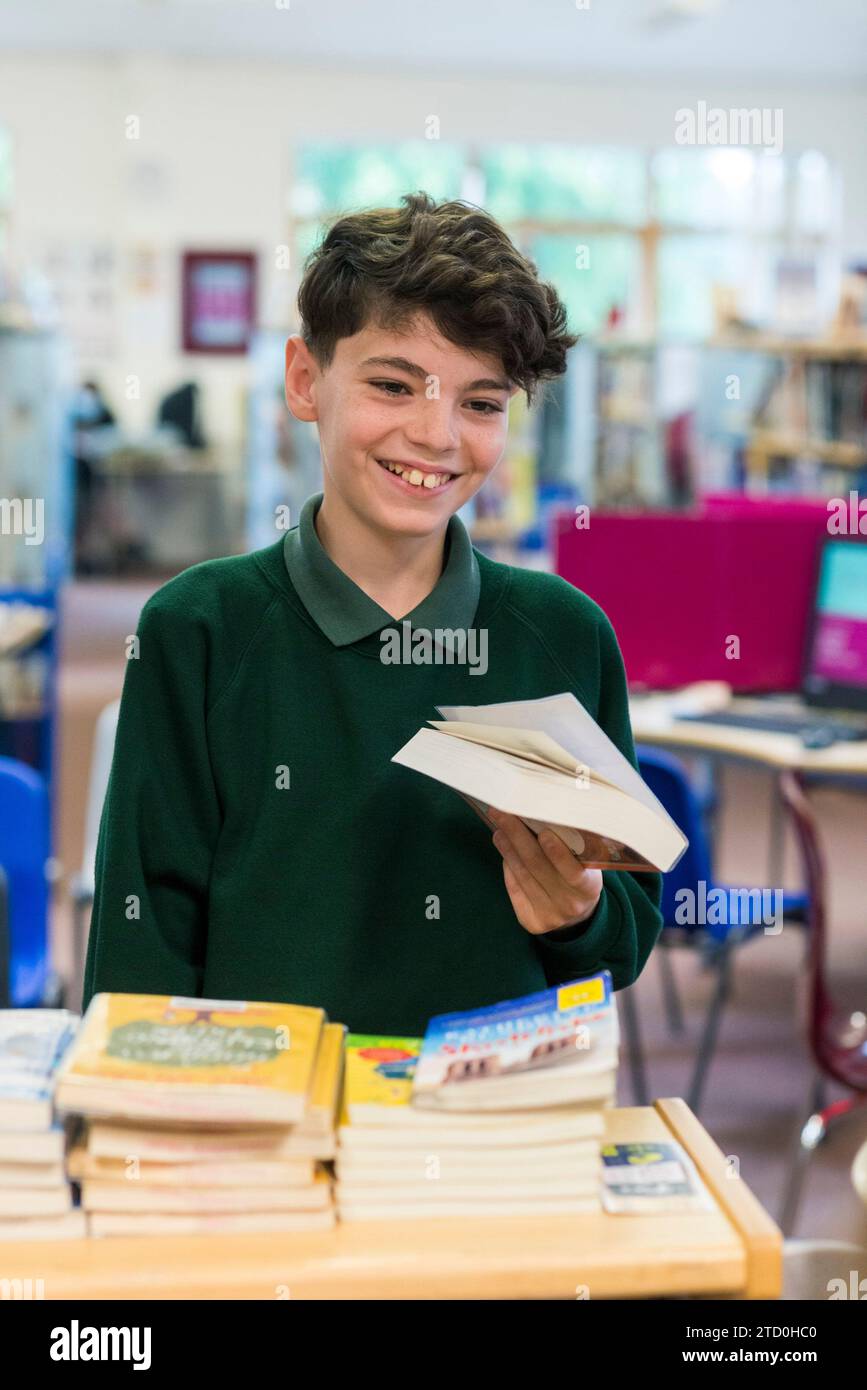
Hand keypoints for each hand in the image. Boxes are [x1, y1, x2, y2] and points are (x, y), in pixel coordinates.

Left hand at [488, 809, 602, 936]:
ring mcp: (548, 915)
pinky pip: (514, 887)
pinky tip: (503, 843)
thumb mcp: (586, 862)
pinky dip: (508, 863)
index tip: (545, 833)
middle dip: (518, 836)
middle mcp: (569, 905)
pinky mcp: (530, 920)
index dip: (558, 854)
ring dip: (507, 847)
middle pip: (538, 867)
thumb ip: (571, 845)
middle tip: (503, 812)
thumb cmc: (580, 874)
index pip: (573, 872)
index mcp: (589, 889)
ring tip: (499, 825)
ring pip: (522, 875)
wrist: (579, 912)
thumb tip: (540, 815)